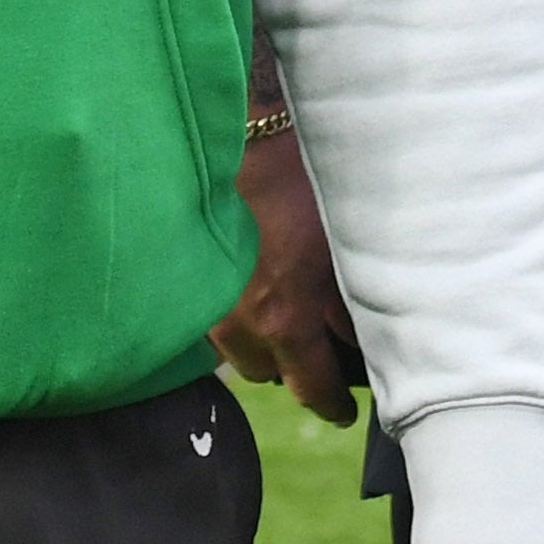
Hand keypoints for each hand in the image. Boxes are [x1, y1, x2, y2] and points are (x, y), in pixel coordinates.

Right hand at [210, 116, 358, 424]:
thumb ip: (351, 300)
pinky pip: (208, 314)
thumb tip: (358, 334)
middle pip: (266, 374)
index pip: (311, 389)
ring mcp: (205, 299)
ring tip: (278, 317)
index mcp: (284, 320)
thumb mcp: (342, 244)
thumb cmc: (298, 181)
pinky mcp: (184, 275)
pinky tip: (244, 286)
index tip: (343, 411)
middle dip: (291, 368)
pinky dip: (228, 312)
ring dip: (256, 341)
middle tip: (314, 352)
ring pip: (232, 346)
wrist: (233, 132)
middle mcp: (238, 322)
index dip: (332, 406)